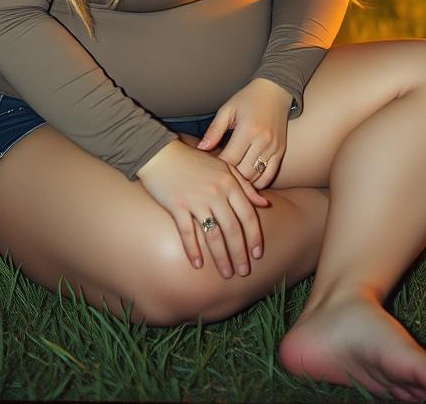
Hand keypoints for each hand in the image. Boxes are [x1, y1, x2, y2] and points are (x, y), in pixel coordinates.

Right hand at [137, 138, 269, 277]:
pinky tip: (197, 264)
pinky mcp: (177, 205)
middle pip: (233, 229)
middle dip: (240, 253)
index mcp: (229, 183)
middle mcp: (216, 193)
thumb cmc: (194, 161)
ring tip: (227, 273)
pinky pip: (187, 233)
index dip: (254, 237)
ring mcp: (196, 200)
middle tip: (244, 272)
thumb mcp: (224, 166)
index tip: (258, 254)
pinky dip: (193, 250)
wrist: (160, 153)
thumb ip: (245, 185)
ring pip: (213, 235)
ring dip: (221, 257)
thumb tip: (264, 203)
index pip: (248, 215)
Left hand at [196, 78, 291, 190]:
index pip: (230, 159)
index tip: (209, 166)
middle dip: (229, 176)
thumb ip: (214, 130)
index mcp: (248, 130)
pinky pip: (269, 176)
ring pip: (256, 177)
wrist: (276, 91)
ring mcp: (274, 148)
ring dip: (242, 181)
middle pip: (243, 172)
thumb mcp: (228, 109)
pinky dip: (257, 182)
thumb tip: (201, 149)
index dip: (218, 166)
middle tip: (219, 174)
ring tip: (231, 177)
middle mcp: (263, 141)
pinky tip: (247, 179)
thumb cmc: (248, 98)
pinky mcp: (280, 151)